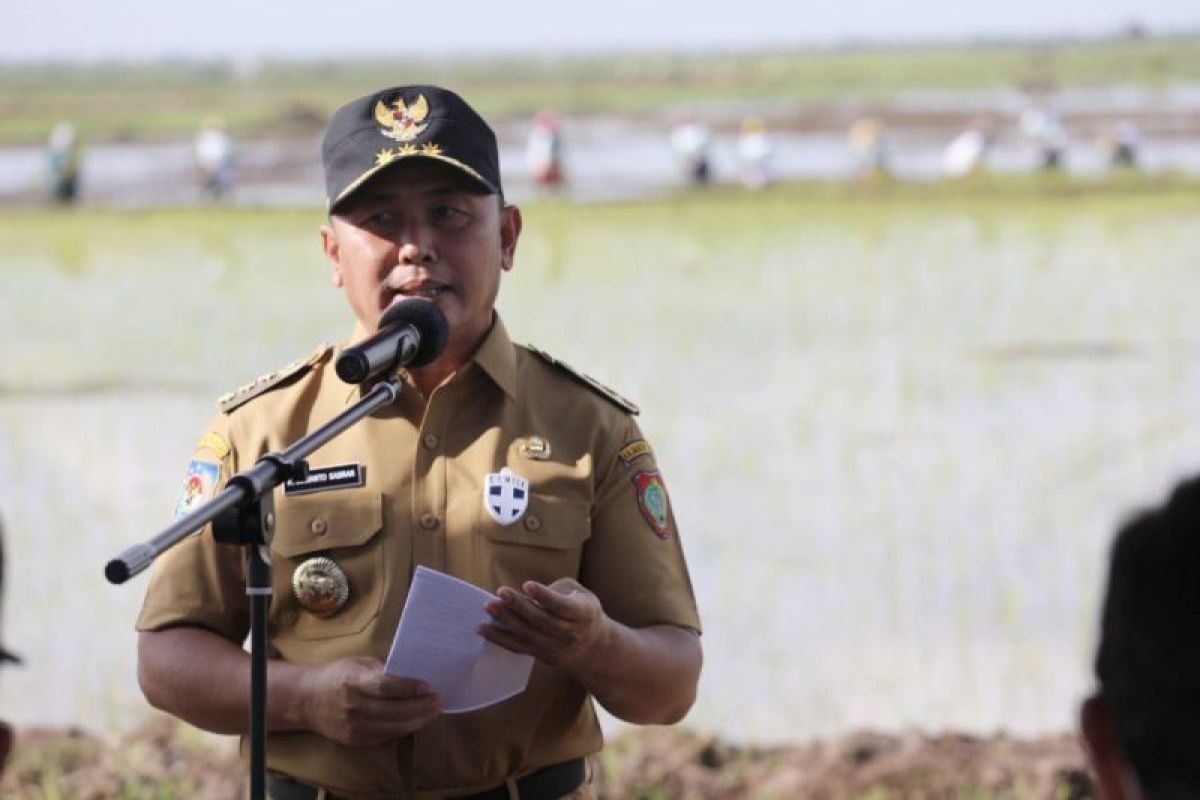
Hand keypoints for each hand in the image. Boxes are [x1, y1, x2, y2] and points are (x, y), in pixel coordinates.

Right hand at [298, 656, 440, 746]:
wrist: (308, 700)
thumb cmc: (338, 675)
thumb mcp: (358, 663)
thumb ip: (382, 670)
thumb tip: (412, 675)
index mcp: (353, 681)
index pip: (385, 686)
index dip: (408, 688)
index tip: (428, 686)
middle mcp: (353, 706)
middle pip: (393, 711)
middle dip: (420, 707)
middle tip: (439, 700)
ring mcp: (353, 727)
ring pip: (392, 728)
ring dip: (417, 721)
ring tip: (433, 712)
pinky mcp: (355, 741)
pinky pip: (385, 737)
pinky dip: (403, 729)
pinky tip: (416, 721)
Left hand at [479, 578, 609, 669]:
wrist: (592, 647)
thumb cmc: (581, 610)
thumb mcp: (579, 593)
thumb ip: (556, 591)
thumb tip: (525, 593)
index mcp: (583, 614)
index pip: (563, 606)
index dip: (545, 596)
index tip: (528, 585)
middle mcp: (569, 633)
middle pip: (542, 621)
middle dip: (519, 606)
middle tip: (501, 592)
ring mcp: (554, 647)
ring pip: (527, 635)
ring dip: (505, 621)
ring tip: (489, 607)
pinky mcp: (540, 655)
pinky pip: (517, 647)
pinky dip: (499, 638)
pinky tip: (482, 628)